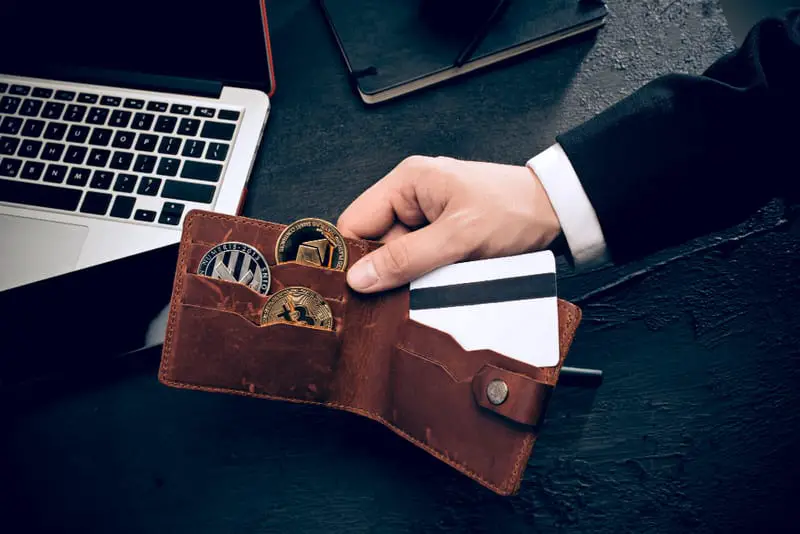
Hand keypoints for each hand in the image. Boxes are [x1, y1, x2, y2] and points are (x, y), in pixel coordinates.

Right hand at [337, 155, 561, 292]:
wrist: (557, 213)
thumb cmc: (514, 210)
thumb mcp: (459, 237)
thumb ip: (407, 258)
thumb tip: (359, 278)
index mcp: (406, 182)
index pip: (355, 222)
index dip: (351, 257)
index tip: (354, 291)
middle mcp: (410, 198)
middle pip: (375, 245)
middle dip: (385, 273)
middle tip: (399, 297)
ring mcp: (426, 220)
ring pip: (397, 259)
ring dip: (409, 279)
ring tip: (432, 288)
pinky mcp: (441, 238)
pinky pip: (419, 264)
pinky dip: (426, 280)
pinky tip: (440, 287)